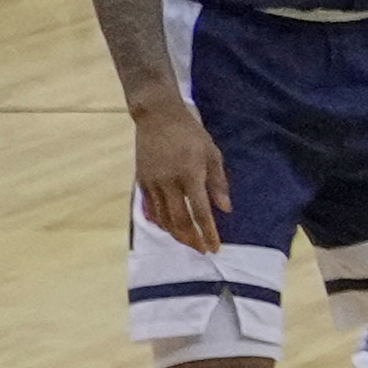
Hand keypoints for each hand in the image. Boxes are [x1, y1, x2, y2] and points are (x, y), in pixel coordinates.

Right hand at [130, 96, 230, 248]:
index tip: (214, 247)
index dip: (208, 232)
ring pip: (163, 219)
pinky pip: (151, 210)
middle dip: (191, 239)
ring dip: (176, 234)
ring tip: (188, 242)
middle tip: (201, 250)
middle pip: (180, 221)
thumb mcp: (212, 153)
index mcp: (191, 175)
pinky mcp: (142, 183)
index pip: (201, 212)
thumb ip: (218, 182)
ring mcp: (153, 184)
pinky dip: (161, 223)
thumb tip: (225, 209)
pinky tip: (169, 229)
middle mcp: (169, 183)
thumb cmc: (191, 133)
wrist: (157, 118)